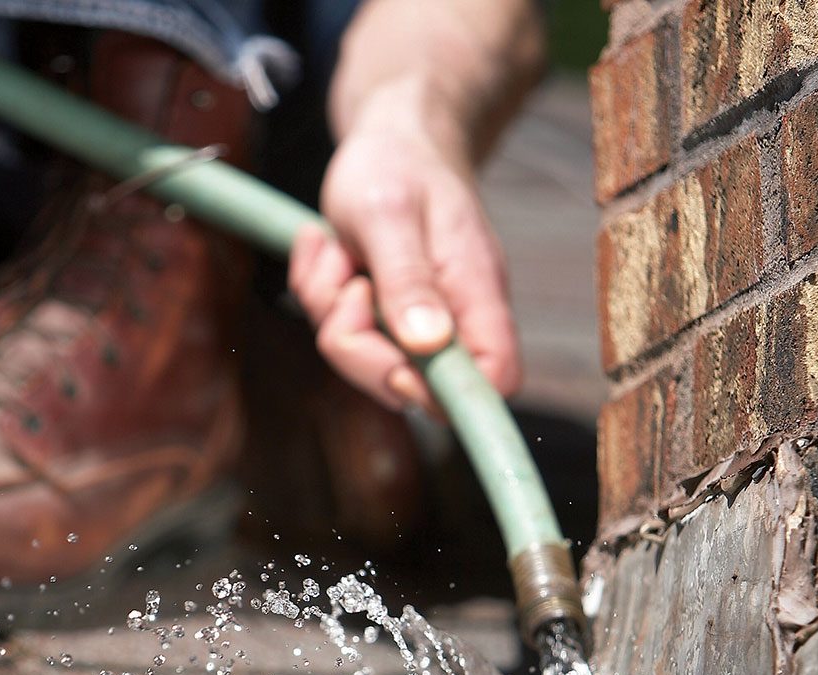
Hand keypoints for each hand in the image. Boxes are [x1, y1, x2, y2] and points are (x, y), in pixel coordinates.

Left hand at [289, 81, 521, 414]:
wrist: (389, 136)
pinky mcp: (384, 319)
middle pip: (415, 389)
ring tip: (339, 252)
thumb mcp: (389, 214)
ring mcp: (417, 324)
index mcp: (477, 295)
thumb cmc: (397, 165)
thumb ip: (407, 280)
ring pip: (366, 362)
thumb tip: (428, 344)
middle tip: (349, 283)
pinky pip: (340, 335)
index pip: (497, 380)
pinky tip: (328, 249)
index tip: (397, 365)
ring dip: (330, 308)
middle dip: (358, 346)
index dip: (446, 394)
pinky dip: (320, 294)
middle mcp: (454, 320)